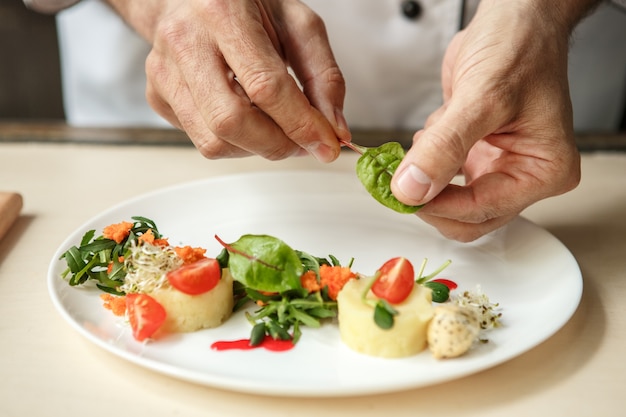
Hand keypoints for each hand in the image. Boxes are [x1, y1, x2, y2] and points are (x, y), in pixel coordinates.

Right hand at [107, 0, 349, 160]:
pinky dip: (237, 142)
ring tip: (276, 127)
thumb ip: (323, 75)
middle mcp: (185, 43)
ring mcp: (164, 73)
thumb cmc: (247, 7)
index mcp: (223, 14)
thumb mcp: (297, 24)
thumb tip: (334, 129)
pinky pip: (204, 142)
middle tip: (303, 143)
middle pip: (232, 122)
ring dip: (257, 148)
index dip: (300, 124)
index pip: (264, 86)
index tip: (327, 145)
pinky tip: (247, 117)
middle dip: (277, 145)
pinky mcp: (157, 97)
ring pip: (215, 142)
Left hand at [390, 0, 590, 241]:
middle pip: (468, 216)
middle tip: (398, 183)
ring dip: (426, 178)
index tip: (404, 194)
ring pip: (451, 199)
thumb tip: (413, 189)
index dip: (440, 206)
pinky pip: (442, 174)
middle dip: (430, 200)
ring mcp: (498, 165)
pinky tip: (431, 134)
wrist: (514, 18)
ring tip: (419, 146)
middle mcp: (524, 174)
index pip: (484, 210)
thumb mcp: (482, 98)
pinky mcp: (475, 154)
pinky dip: (427, 159)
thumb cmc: (520, 47)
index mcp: (544, 171)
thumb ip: (445, 147)